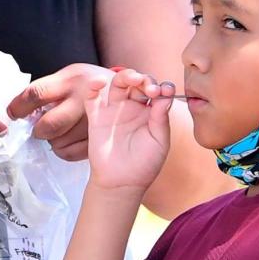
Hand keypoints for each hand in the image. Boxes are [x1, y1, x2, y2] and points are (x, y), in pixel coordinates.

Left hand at [6, 63, 113, 161]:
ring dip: (52, 141)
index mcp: (71, 79)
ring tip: (58, 132)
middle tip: (39, 128)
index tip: (13, 113)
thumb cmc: (90, 84)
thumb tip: (19, 109)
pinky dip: (63, 151)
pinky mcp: (100, 138)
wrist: (128, 90)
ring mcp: (94, 121)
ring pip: (58, 143)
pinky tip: (66, 140)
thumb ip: (49, 89)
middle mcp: (83, 99)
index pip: (36, 94)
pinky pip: (70, 153)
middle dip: (38, 130)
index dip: (18, 107)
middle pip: (49, 125)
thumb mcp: (71, 76)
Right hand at [84, 69, 173, 191]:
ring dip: (125, 76)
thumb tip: (166, 94)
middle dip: (145, 80)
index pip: (157, 91)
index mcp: (152, 112)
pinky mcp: (97, 117)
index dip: (162, 87)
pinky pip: (92, 97)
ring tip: (132, 79)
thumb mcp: (159, 141)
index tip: (164, 91)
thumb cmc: (144, 164)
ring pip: (118, 84)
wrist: (121, 183)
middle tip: (150, 88)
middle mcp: (134, 107)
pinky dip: (93, 86)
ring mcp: (115, 110)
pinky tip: (99, 82)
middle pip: (138, 83)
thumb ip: (161, 118)